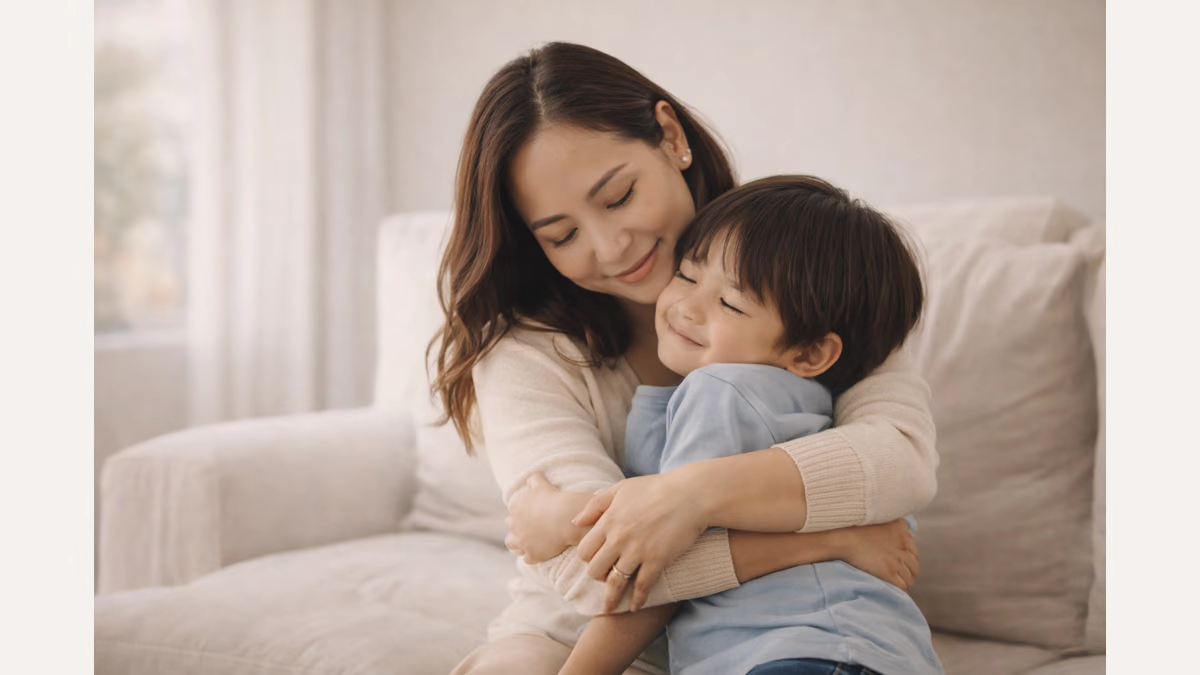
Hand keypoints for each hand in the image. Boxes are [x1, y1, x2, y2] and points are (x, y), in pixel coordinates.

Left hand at [505, 473, 591, 564]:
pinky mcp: (531, 555)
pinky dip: (531, 555)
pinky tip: (538, 552)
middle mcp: (514, 525)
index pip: (513, 510)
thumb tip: (532, 477)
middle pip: (511, 526)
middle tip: (531, 526)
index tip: (530, 513)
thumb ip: (533, 480)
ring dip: (518, 543)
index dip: (521, 512)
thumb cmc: (554, 499)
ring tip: (528, 542)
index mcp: (515, 507)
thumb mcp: (541, 484)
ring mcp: (521, 542)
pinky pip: (526, 558)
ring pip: (512, 544)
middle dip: (518, 526)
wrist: (565, 518)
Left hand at [573, 472, 708, 612]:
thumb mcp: (621, 488)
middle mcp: (619, 538)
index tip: (595, 562)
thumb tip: (576, 521)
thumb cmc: (657, 488)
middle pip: (595, 570)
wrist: (690, 495)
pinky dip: (637, 600)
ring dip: (611, 598)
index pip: (584, 550)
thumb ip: (596, 504)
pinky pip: (642, 586)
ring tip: (609, 609)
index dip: (587, 559)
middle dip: (597, 577)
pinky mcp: (657, 560)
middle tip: (605, 579)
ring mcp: (637, 551)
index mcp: (608, 521)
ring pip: (615, 583)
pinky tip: (635, 607)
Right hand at [834, 518, 920, 590]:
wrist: (844, 538)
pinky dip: (900, 591)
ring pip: (909, 577)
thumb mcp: (878, 517)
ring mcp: (896, 560)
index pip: (913, 551)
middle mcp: (902, 545)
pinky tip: (895, 593)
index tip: (902, 565)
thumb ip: (892, 523)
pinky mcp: (889, 571)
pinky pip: (901, 586)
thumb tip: (902, 528)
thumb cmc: (854, 527)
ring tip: (896, 586)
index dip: (908, 560)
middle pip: (914, 566)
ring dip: (904, 582)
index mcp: (901, 531)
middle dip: (909, 573)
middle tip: (900, 577)